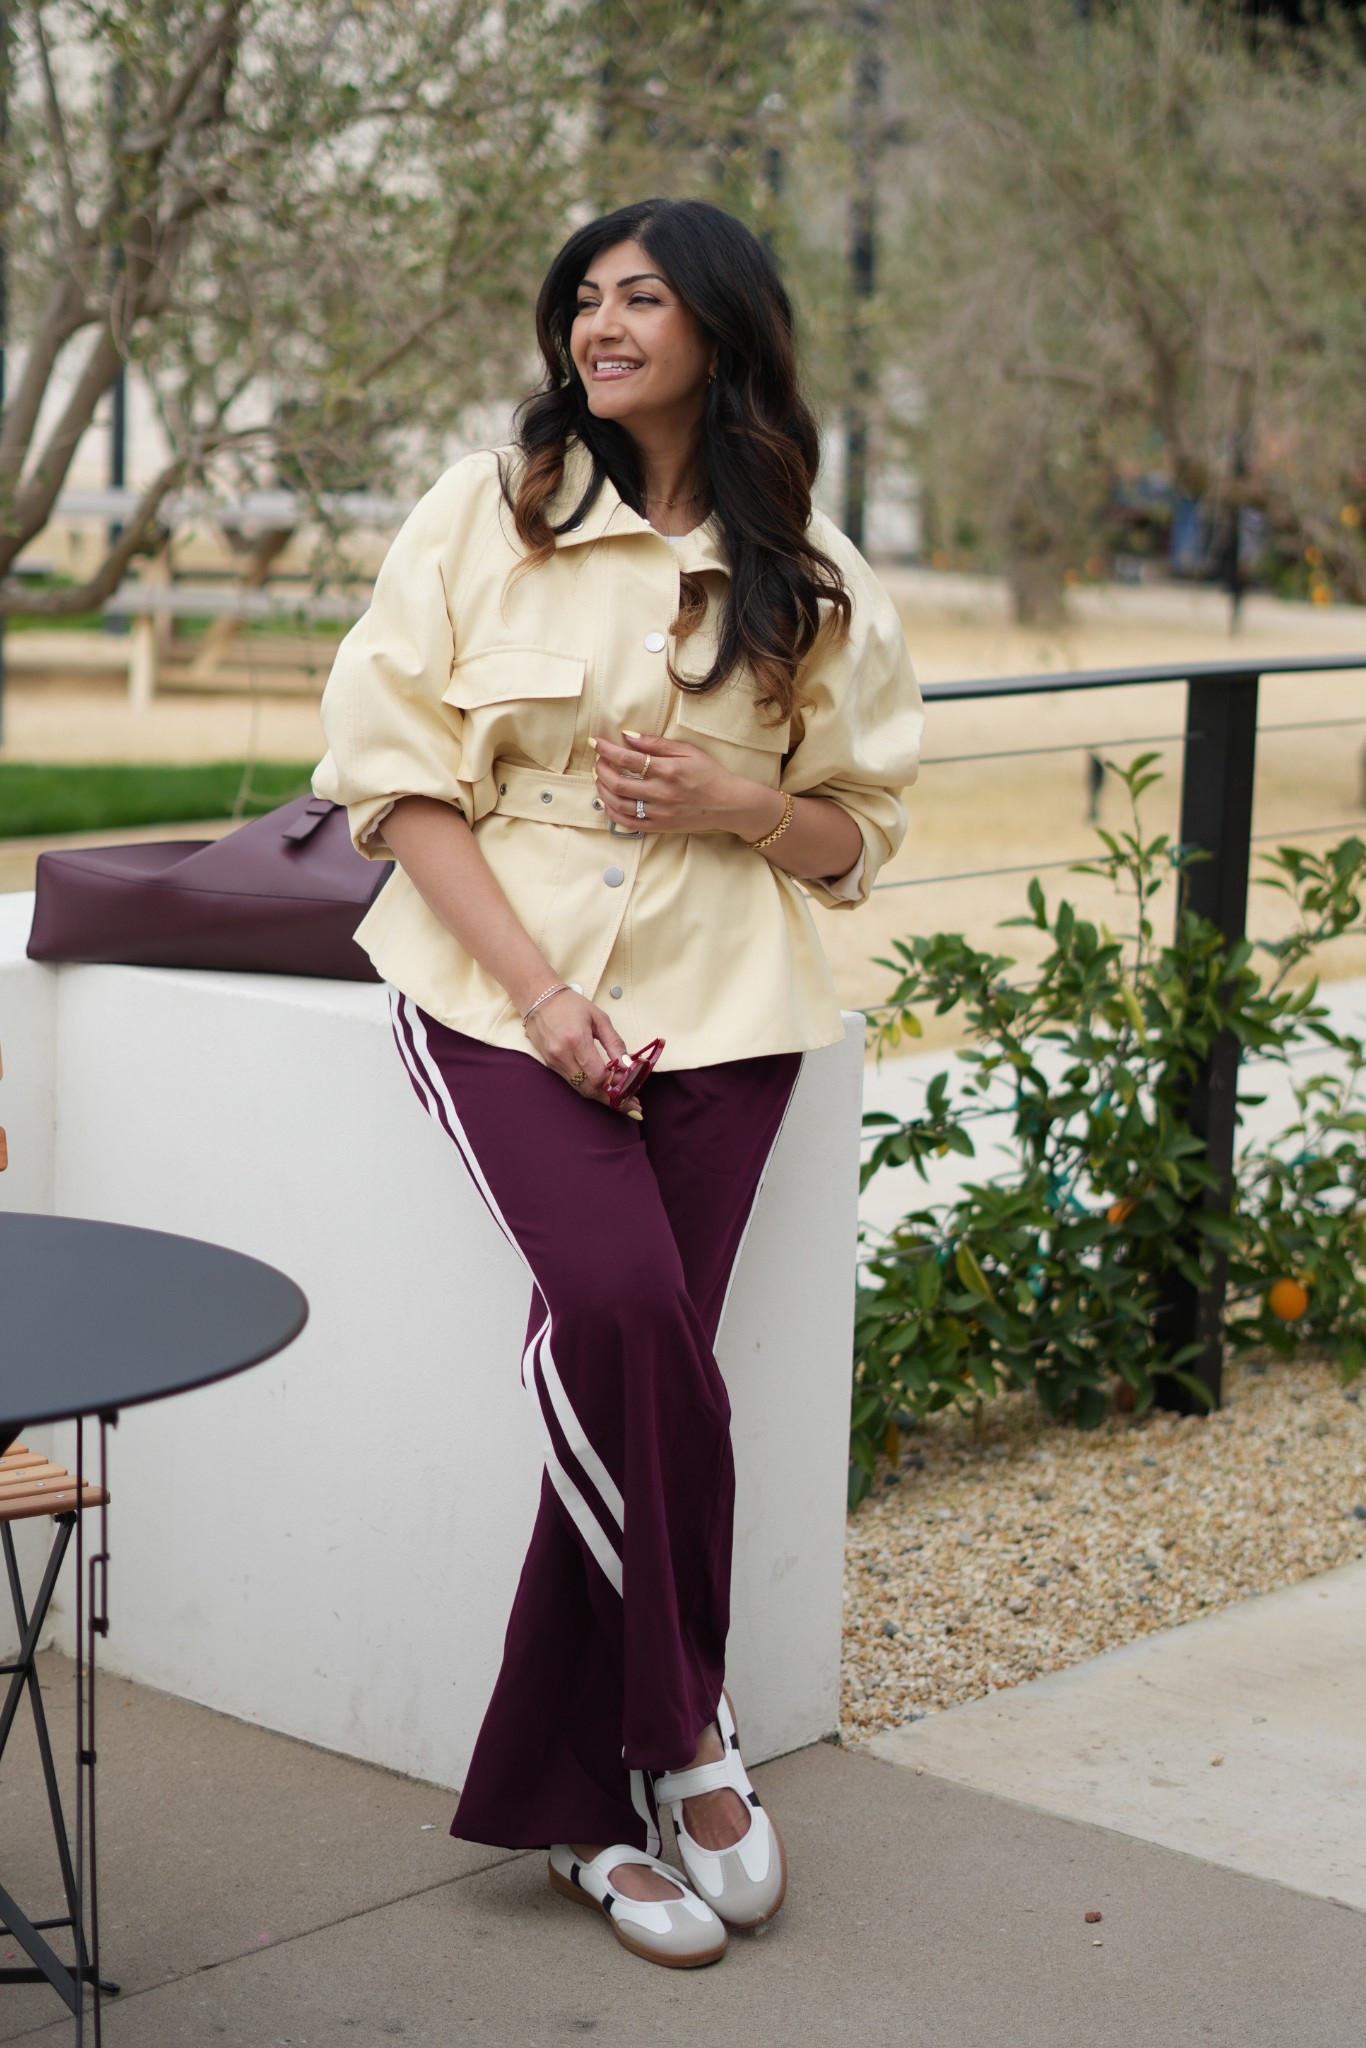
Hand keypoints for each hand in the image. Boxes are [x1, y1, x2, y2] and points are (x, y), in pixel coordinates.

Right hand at [523, 988, 629, 1106]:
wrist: (538, 998)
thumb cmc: (571, 1005)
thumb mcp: (599, 1018)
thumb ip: (615, 1043)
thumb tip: (628, 1065)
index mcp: (577, 1040)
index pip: (598, 1076)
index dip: (617, 1086)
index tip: (633, 1090)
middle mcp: (563, 1055)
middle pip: (589, 1089)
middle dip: (612, 1100)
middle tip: (632, 1106)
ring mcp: (554, 1061)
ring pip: (581, 1089)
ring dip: (602, 1098)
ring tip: (622, 1101)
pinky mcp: (550, 1064)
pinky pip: (573, 1083)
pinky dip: (590, 1089)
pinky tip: (604, 1089)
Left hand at [591, 731, 779, 840]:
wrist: (728, 804)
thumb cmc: (709, 774)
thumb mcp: (687, 751)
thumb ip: (656, 744)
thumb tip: (628, 736)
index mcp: (668, 770)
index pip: (628, 759)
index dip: (606, 749)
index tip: (595, 742)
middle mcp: (661, 793)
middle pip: (618, 783)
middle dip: (601, 770)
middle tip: (599, 761)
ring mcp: (659, 813)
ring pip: (618, 804)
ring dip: (603, 790)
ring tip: (601, 779)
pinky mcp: (659, 826)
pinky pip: (628, 823)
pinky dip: (612, 812)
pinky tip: (608, 801)